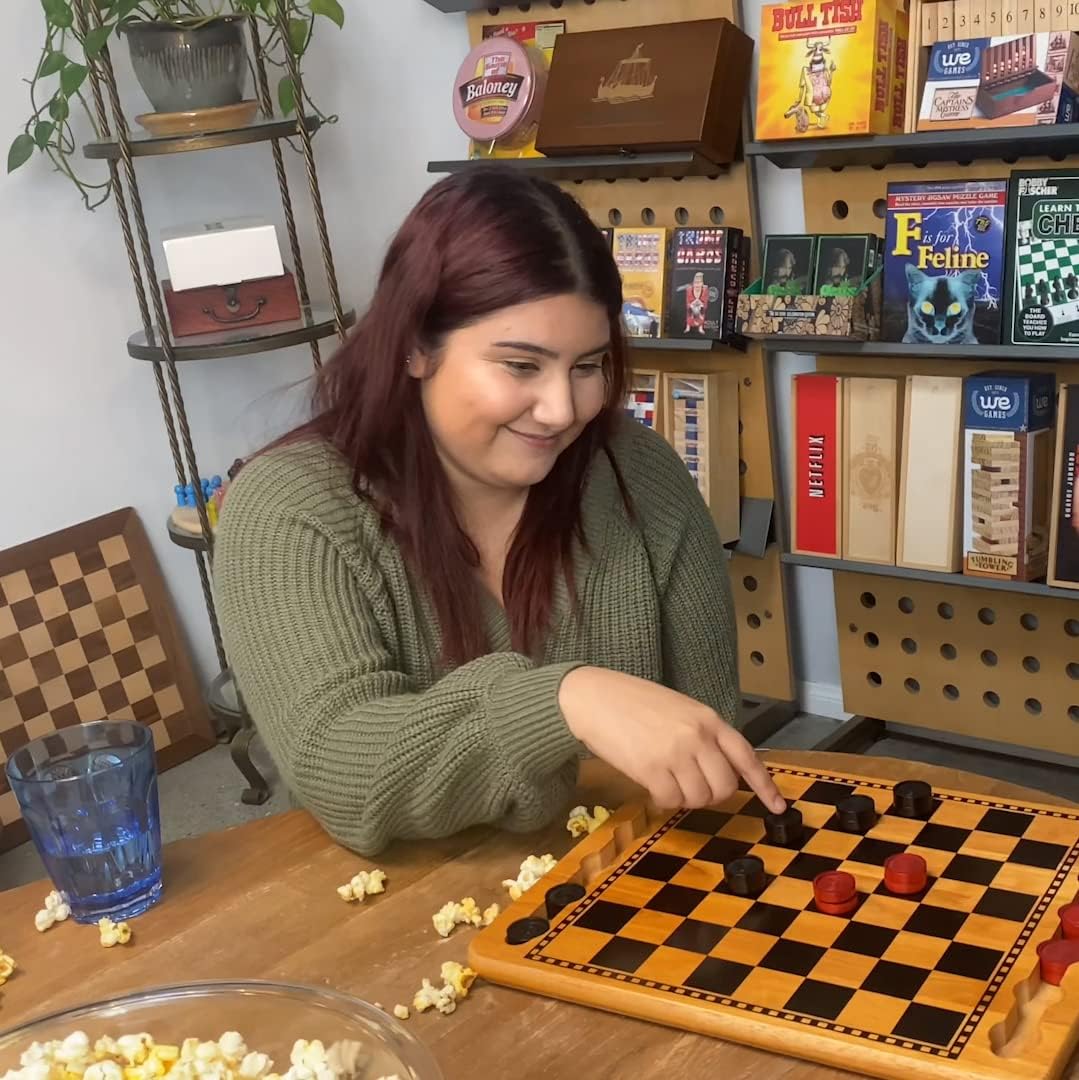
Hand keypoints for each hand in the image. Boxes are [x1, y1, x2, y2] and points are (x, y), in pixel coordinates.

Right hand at [558, 666, 784, 813]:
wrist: (593, 697)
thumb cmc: (632, 701)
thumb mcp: (678, 709)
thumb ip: (702, 735)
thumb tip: (717, 770)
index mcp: (708, 719)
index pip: (746, 756)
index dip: (765, 785)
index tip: (778, 806)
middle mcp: (697, 736)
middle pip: (724, 787)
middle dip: (711, 795)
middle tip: (691, 787)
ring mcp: (675, 753)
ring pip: (698, 799)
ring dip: (684, 798)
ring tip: (666, 781)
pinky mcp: (651, 769)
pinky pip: (671, 801)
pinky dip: (662, 800)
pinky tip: (651, 785)